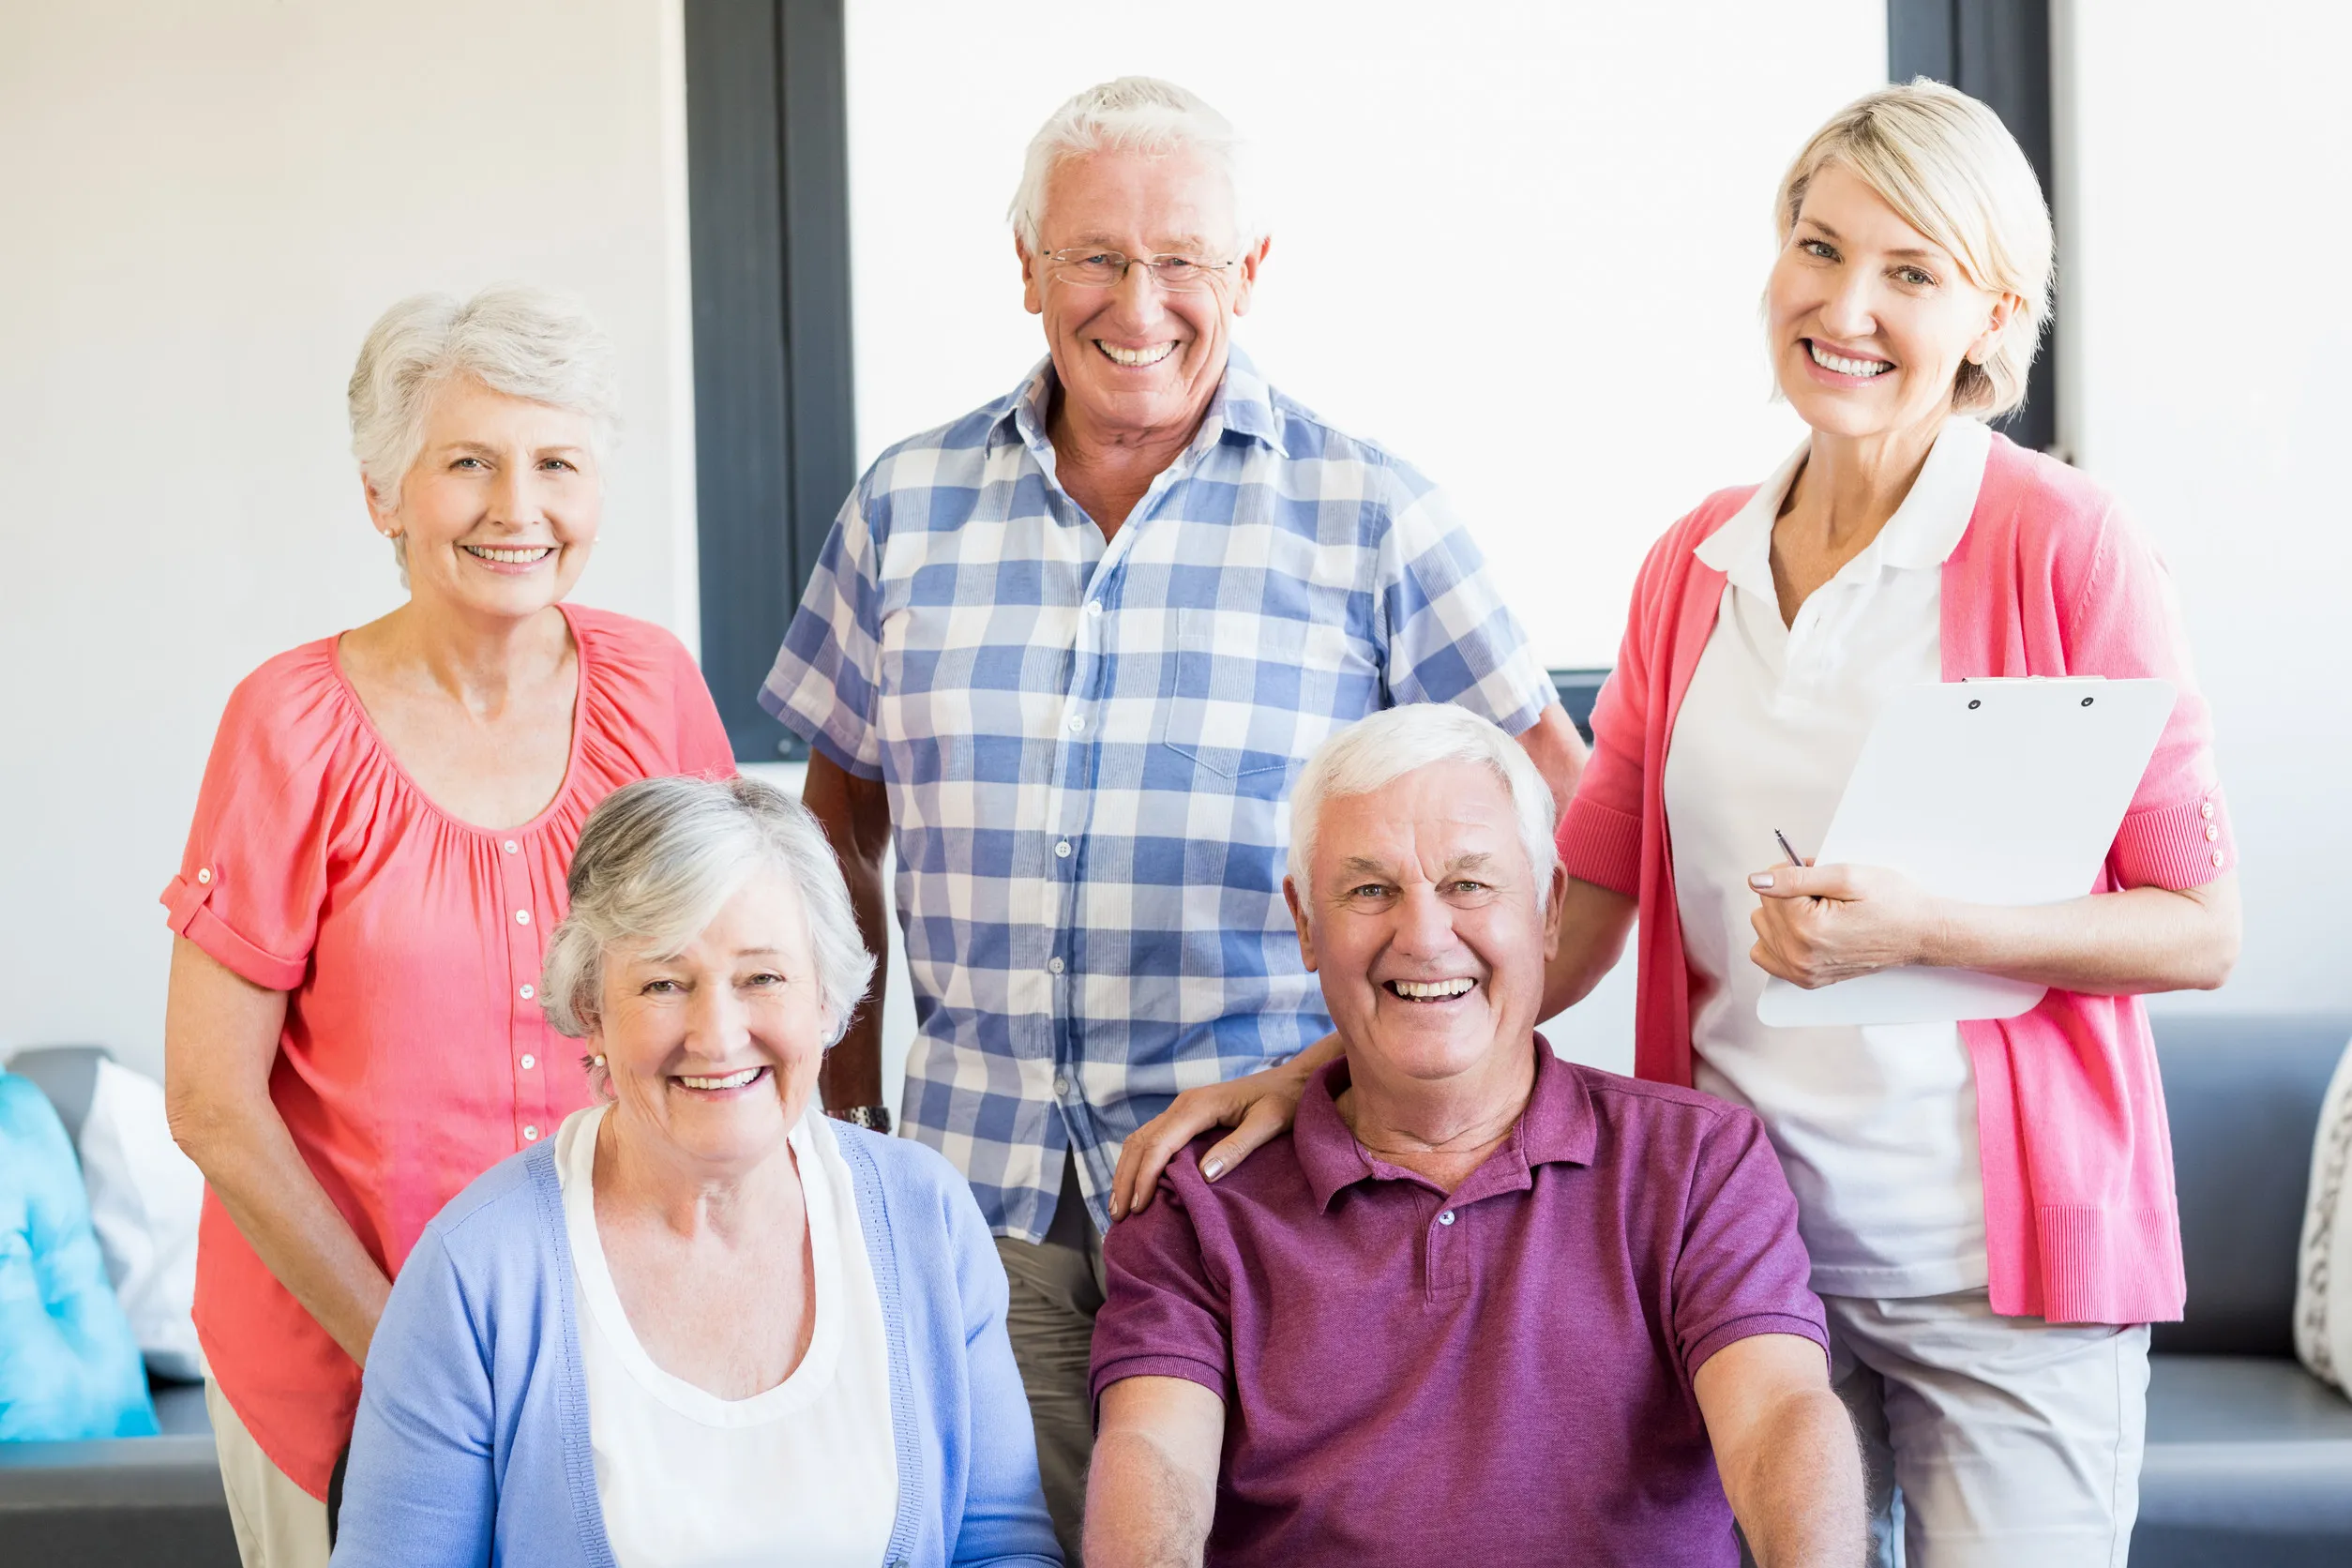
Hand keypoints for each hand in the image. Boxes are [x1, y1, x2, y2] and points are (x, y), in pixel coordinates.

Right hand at [1109, 1041, 1327, 1218]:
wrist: (1295, 1080)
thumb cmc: (1286, 1101)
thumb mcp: (1269, 1123)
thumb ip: (1237, 1147)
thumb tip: (1203, 1175)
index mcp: (1199, 1106)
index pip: (1160, 1143)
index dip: (1145, 1176)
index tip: (1139, 1208)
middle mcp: (1183, 1104)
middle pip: (1141, 1141)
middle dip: (1126, 1179)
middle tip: (1118, 1217)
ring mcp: (1183, 1108)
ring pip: (1141, 1139)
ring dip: (1127, 1172)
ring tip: (1119, 1207)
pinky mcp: (1187, 1116)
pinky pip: (1152, 1138)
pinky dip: (1138, 1162)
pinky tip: (1137, 1185)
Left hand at [1747, 862, 1945, 989]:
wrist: (1919, 934)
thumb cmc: (1891, 903)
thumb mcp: (1846, 877)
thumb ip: (1795, 877)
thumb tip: (1755, 881)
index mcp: (1808, 929)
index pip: (1770, 888)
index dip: (1795, 873)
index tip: (1820, 875)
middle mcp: (1800, 957)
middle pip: (1764, 908)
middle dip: (1790, 894)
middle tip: (1826, 895)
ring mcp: (1802, 973)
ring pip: (1762, 928)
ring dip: (1785, 915)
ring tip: (1821, 912)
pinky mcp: (1806, 980)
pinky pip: (1766, 954)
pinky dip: (1779, 938)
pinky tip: (1805, 930)